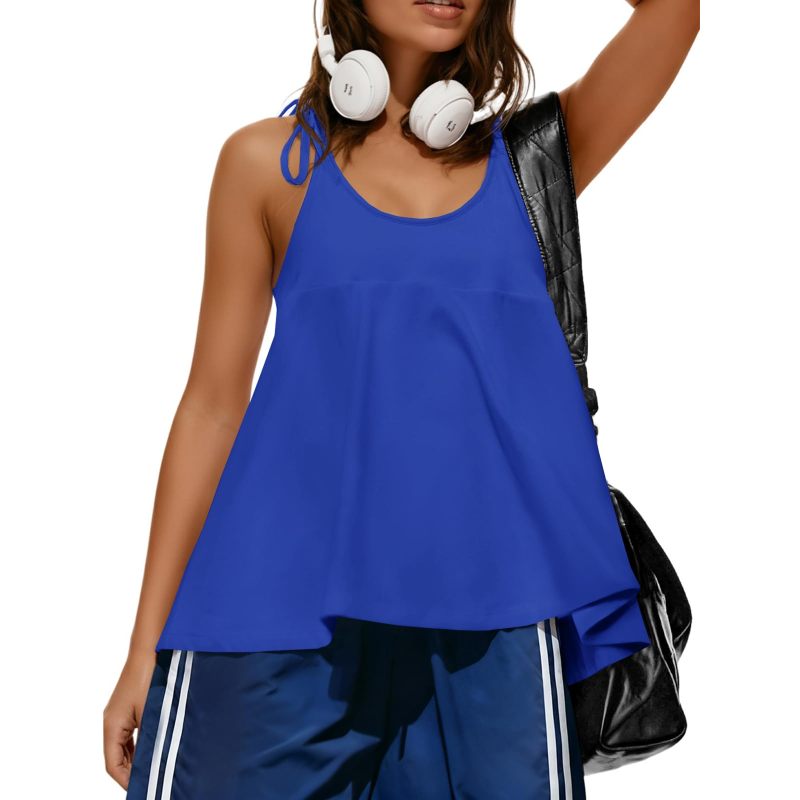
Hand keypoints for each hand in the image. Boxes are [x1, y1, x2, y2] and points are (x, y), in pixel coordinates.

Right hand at [103, 650, 155, 789]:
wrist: (151, 648)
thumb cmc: (150, 677)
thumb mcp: (151, 713)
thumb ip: (149, 740)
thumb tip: (152, 763)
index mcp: (112, 725)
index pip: (113, 764)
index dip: (126, 780)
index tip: (143, 788)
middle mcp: (112, 722)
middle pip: (116, 757)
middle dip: (131, 772)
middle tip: (151, 781)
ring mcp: (119, 714)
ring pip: (124, 746)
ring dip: (136, 758)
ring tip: (154, 769)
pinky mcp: (128, 707)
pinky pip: (130, 734)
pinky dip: (139, 745)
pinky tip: (154, 749)